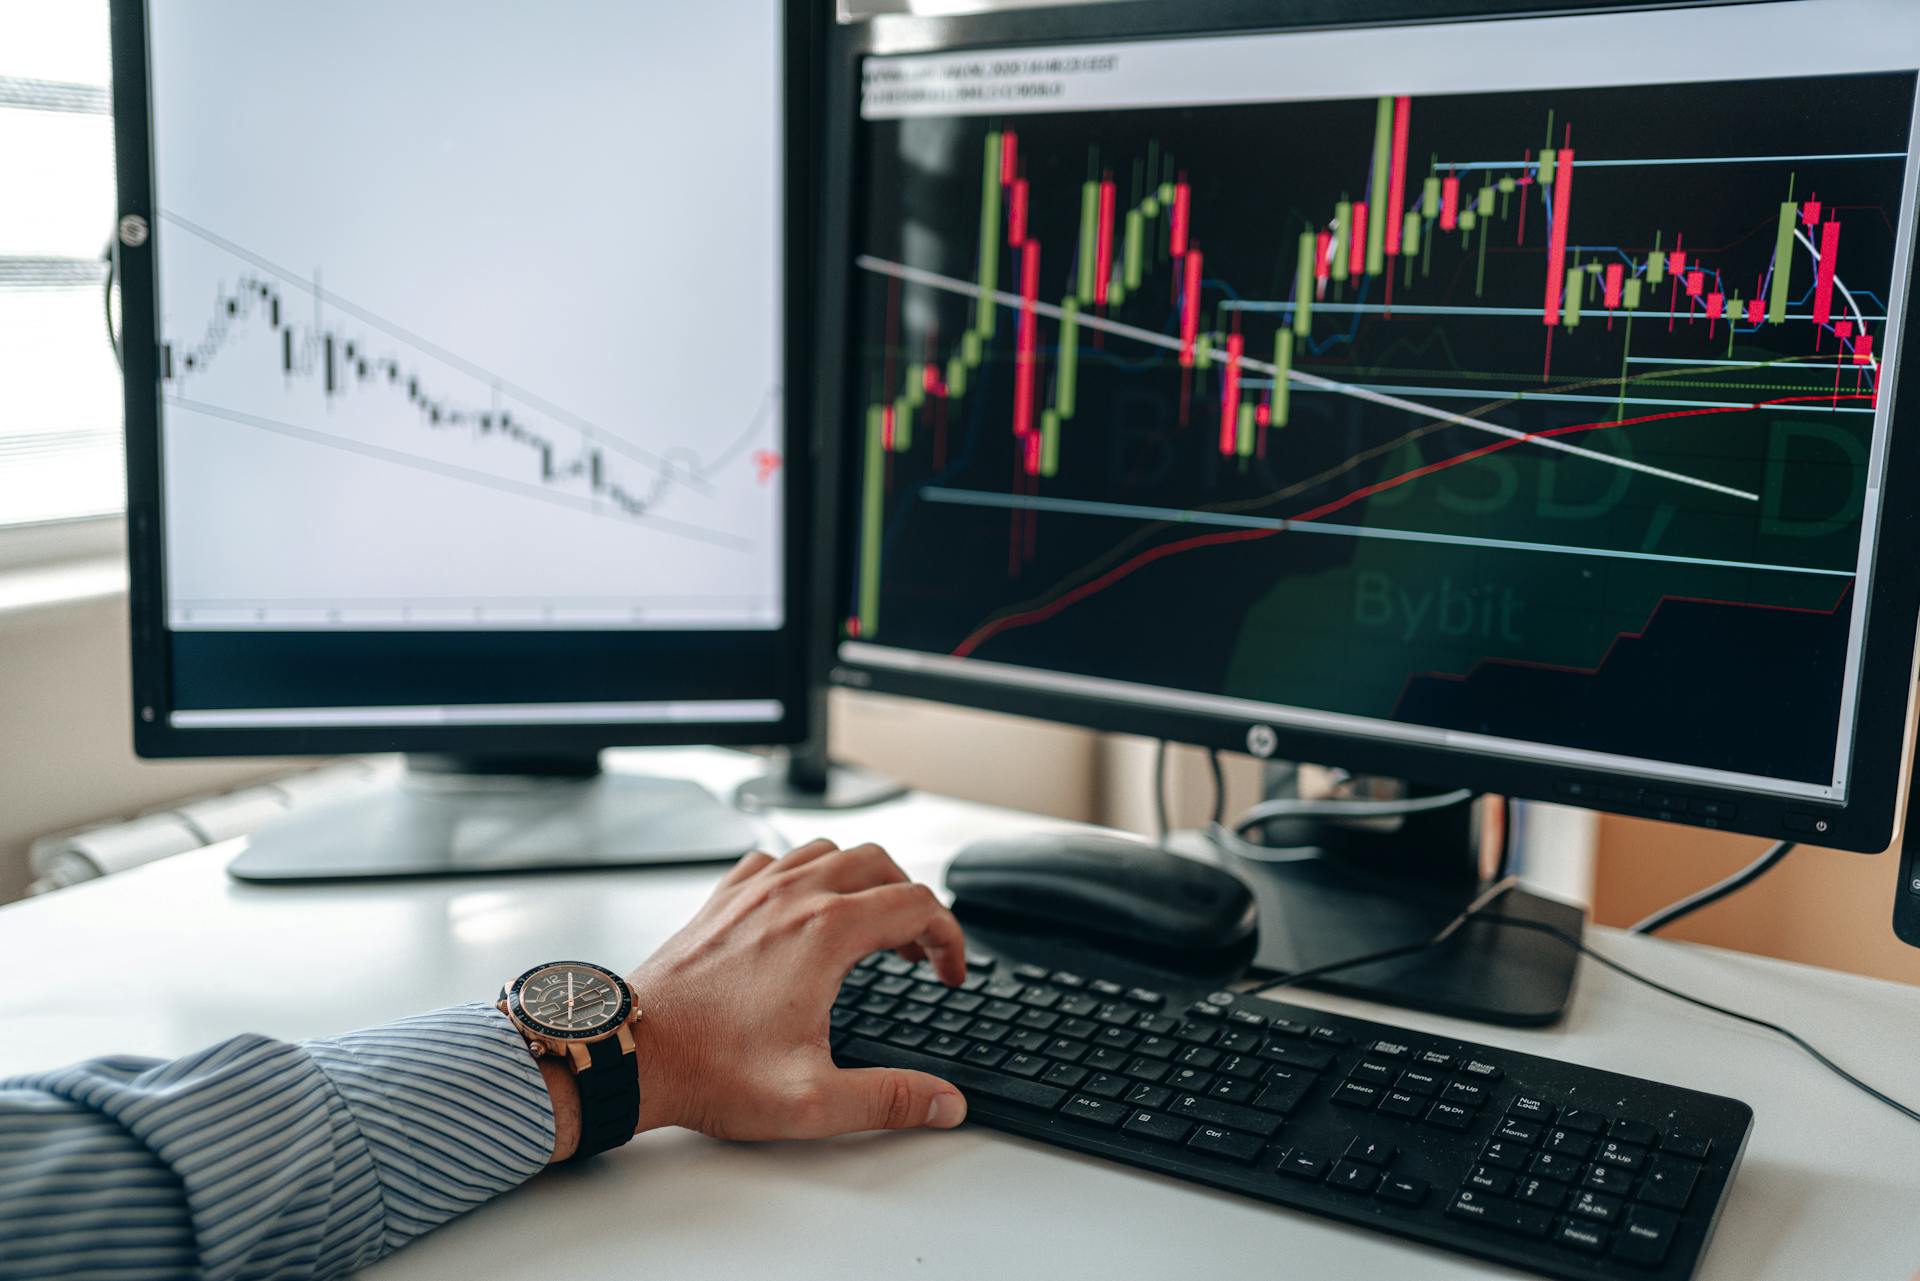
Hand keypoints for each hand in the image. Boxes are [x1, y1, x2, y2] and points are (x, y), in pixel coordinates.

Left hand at [624, 839, 968, 1140]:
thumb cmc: (709, 1069)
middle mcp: (792, 898)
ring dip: (862, 880)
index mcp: (825, 934)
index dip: (948, 939)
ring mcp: (753, 892)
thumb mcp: (813, 1100)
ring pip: (829, 852)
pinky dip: (804, 873)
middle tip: (917, 951)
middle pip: (879, 866)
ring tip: (871, 924)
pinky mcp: (721, 901)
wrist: (632, 1051)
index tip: (948, 974)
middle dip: (911, 903)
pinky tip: (801, 907)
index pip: (916, 906)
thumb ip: (889, 1100)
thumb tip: (944, 1103)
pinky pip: (775, 859)